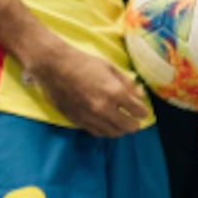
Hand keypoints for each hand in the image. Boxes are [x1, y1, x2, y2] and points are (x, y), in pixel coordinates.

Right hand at [24, 42, 150, 137]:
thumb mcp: (110, 68)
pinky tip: (107, 124)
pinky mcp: (79, 122)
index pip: (138, 111)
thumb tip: (141, 95)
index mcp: (115, 92)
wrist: (55, 67)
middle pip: (128, 127)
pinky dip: (106, 130)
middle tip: (134, 118)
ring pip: (114, 133)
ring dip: (120, 129)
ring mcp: (91, 117)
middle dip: (134, 123)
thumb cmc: (84, 63)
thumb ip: (127, 83)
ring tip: (121, 122)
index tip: (142, 111)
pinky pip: (98, 133)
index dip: (142, 112)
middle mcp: (104, 108)